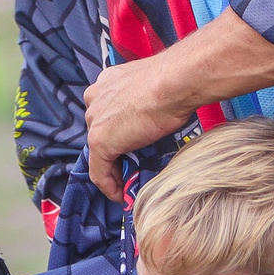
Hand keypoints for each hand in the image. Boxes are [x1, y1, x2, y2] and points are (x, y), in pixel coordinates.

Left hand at [82, 12, 273, 200]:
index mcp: (109, 82)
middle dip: (115, 150)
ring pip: (99, 152)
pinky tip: (120, 195)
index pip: (106, 112)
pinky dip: (109, 186)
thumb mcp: (159, 87)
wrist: (176, 81)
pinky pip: (99, 172)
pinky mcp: (100, 140)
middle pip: (100, 131)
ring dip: (114, 169)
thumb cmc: (177, 79)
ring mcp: (96, 120)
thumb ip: (151, 98)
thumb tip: (166, 109)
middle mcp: (96, 97)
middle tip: (131, 166)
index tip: (129, 145)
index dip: (117, 131)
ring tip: (128, 183)